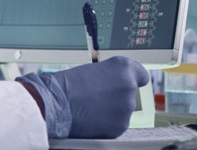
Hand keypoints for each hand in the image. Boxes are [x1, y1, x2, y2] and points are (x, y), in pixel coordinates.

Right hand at [16, 56, 149, 138]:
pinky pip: (115, 124)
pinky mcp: (119, 127)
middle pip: (128, 95)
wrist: (55, 103)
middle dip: (115, 96)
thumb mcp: (93, 70)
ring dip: (110, 110)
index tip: (124, 83)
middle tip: (95, 95)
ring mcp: (126, 110)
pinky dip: (105, 123)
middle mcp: (129, 88)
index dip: (132, 80)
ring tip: (89, 107)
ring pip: (122, 111)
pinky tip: (89, 118)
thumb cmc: (68, 84)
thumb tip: (115, 86)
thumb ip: (110, 76)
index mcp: (124, 68)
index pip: (141, 75)